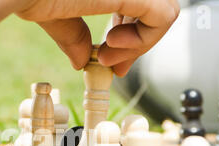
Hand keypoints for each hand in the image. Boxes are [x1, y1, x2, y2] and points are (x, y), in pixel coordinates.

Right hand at [17, 0, 179, 76]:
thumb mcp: (54, 13)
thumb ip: (74, 35)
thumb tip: (82, 60)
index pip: (135, 4)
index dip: (129, 33)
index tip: (112, 59)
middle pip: (151, 8)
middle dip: (135, 44)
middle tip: (114, 67)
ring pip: (163, 13)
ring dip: (137, 45)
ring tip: (106, 55)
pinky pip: (164, 18)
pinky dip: (144, 41)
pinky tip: (112, 46)